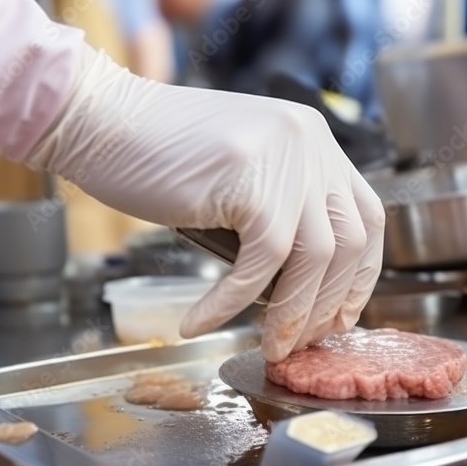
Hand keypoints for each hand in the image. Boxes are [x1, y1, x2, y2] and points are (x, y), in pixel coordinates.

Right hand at [26, 48, 384, 361]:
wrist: (100, 119)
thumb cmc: (157, 152)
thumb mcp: (241, 169)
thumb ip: (278, 203)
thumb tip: (301, 281)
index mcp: (314, 138)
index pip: (366, 215)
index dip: (361, 273)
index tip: (343, 312)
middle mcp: (310, 143)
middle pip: (349, 243)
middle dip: (331, 303)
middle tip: (304, 341)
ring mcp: (285, 160)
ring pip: (313, 260)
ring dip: (291, 314)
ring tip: (269, 346)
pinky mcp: (250, 184)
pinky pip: (257, 266)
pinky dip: (230, 304)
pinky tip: (200, 323)